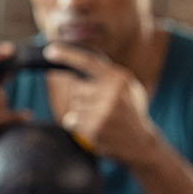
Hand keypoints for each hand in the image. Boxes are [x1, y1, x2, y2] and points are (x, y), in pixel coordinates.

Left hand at [43, 42, 159, 166]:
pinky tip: (96, 128)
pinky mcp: (94, 128)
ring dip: (82, 113)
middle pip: (76, 88)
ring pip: (73, 106)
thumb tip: (75, 64)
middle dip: (83, 97)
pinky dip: (79, 125)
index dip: (67, 55)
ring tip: (101, 119)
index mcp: (119, 78)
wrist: (141, 142)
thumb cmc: (130, 111)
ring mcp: (103, 111)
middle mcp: (112, 93)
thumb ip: (107, 75)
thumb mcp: (128, 87)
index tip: (51, 51)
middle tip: (101, 107)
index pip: (88, 62)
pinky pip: (71, 121)